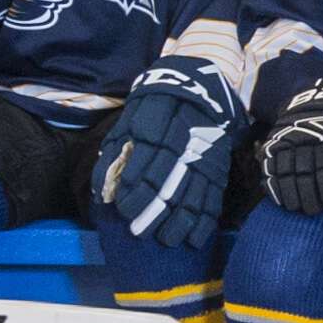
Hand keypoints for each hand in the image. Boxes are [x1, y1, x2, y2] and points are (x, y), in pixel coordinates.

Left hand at [94, 60, 240, 248]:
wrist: (202, 83)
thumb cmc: (156, 106)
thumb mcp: (131, 119)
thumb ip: (115, 153)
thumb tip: (102, 193)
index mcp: (158, 121)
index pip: (147, 158)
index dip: (136, 186)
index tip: (125, 210)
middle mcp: (185, 137)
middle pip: (171, 177)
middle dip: (155, 208)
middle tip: (140, 232)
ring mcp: (206, 152)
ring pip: (195, 187)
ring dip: (181, 218)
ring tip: (166, 239)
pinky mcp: (220, 164)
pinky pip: (215, 194)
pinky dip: (206, 218)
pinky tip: (195, 237)